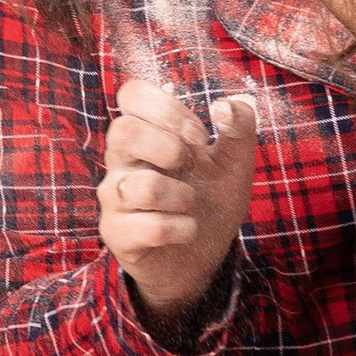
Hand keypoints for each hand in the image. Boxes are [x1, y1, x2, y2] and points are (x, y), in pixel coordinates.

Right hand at [98, 76, 259, 328]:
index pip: (131, 95)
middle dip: (168, 146)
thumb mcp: (235, 164)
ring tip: (191, 204)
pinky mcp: (117, 234)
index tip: (199, 135)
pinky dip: (180, 228)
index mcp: (146, 135)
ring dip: (180, 195)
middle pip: (122, 131)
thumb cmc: (209, 205)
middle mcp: (122, 162)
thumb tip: (225, 105)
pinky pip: (147, 227)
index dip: (166, 107)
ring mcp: (115, 198)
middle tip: (192, 164)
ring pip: (138, 186)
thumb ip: (239, 129)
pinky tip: (187, 230)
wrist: (202, 261)